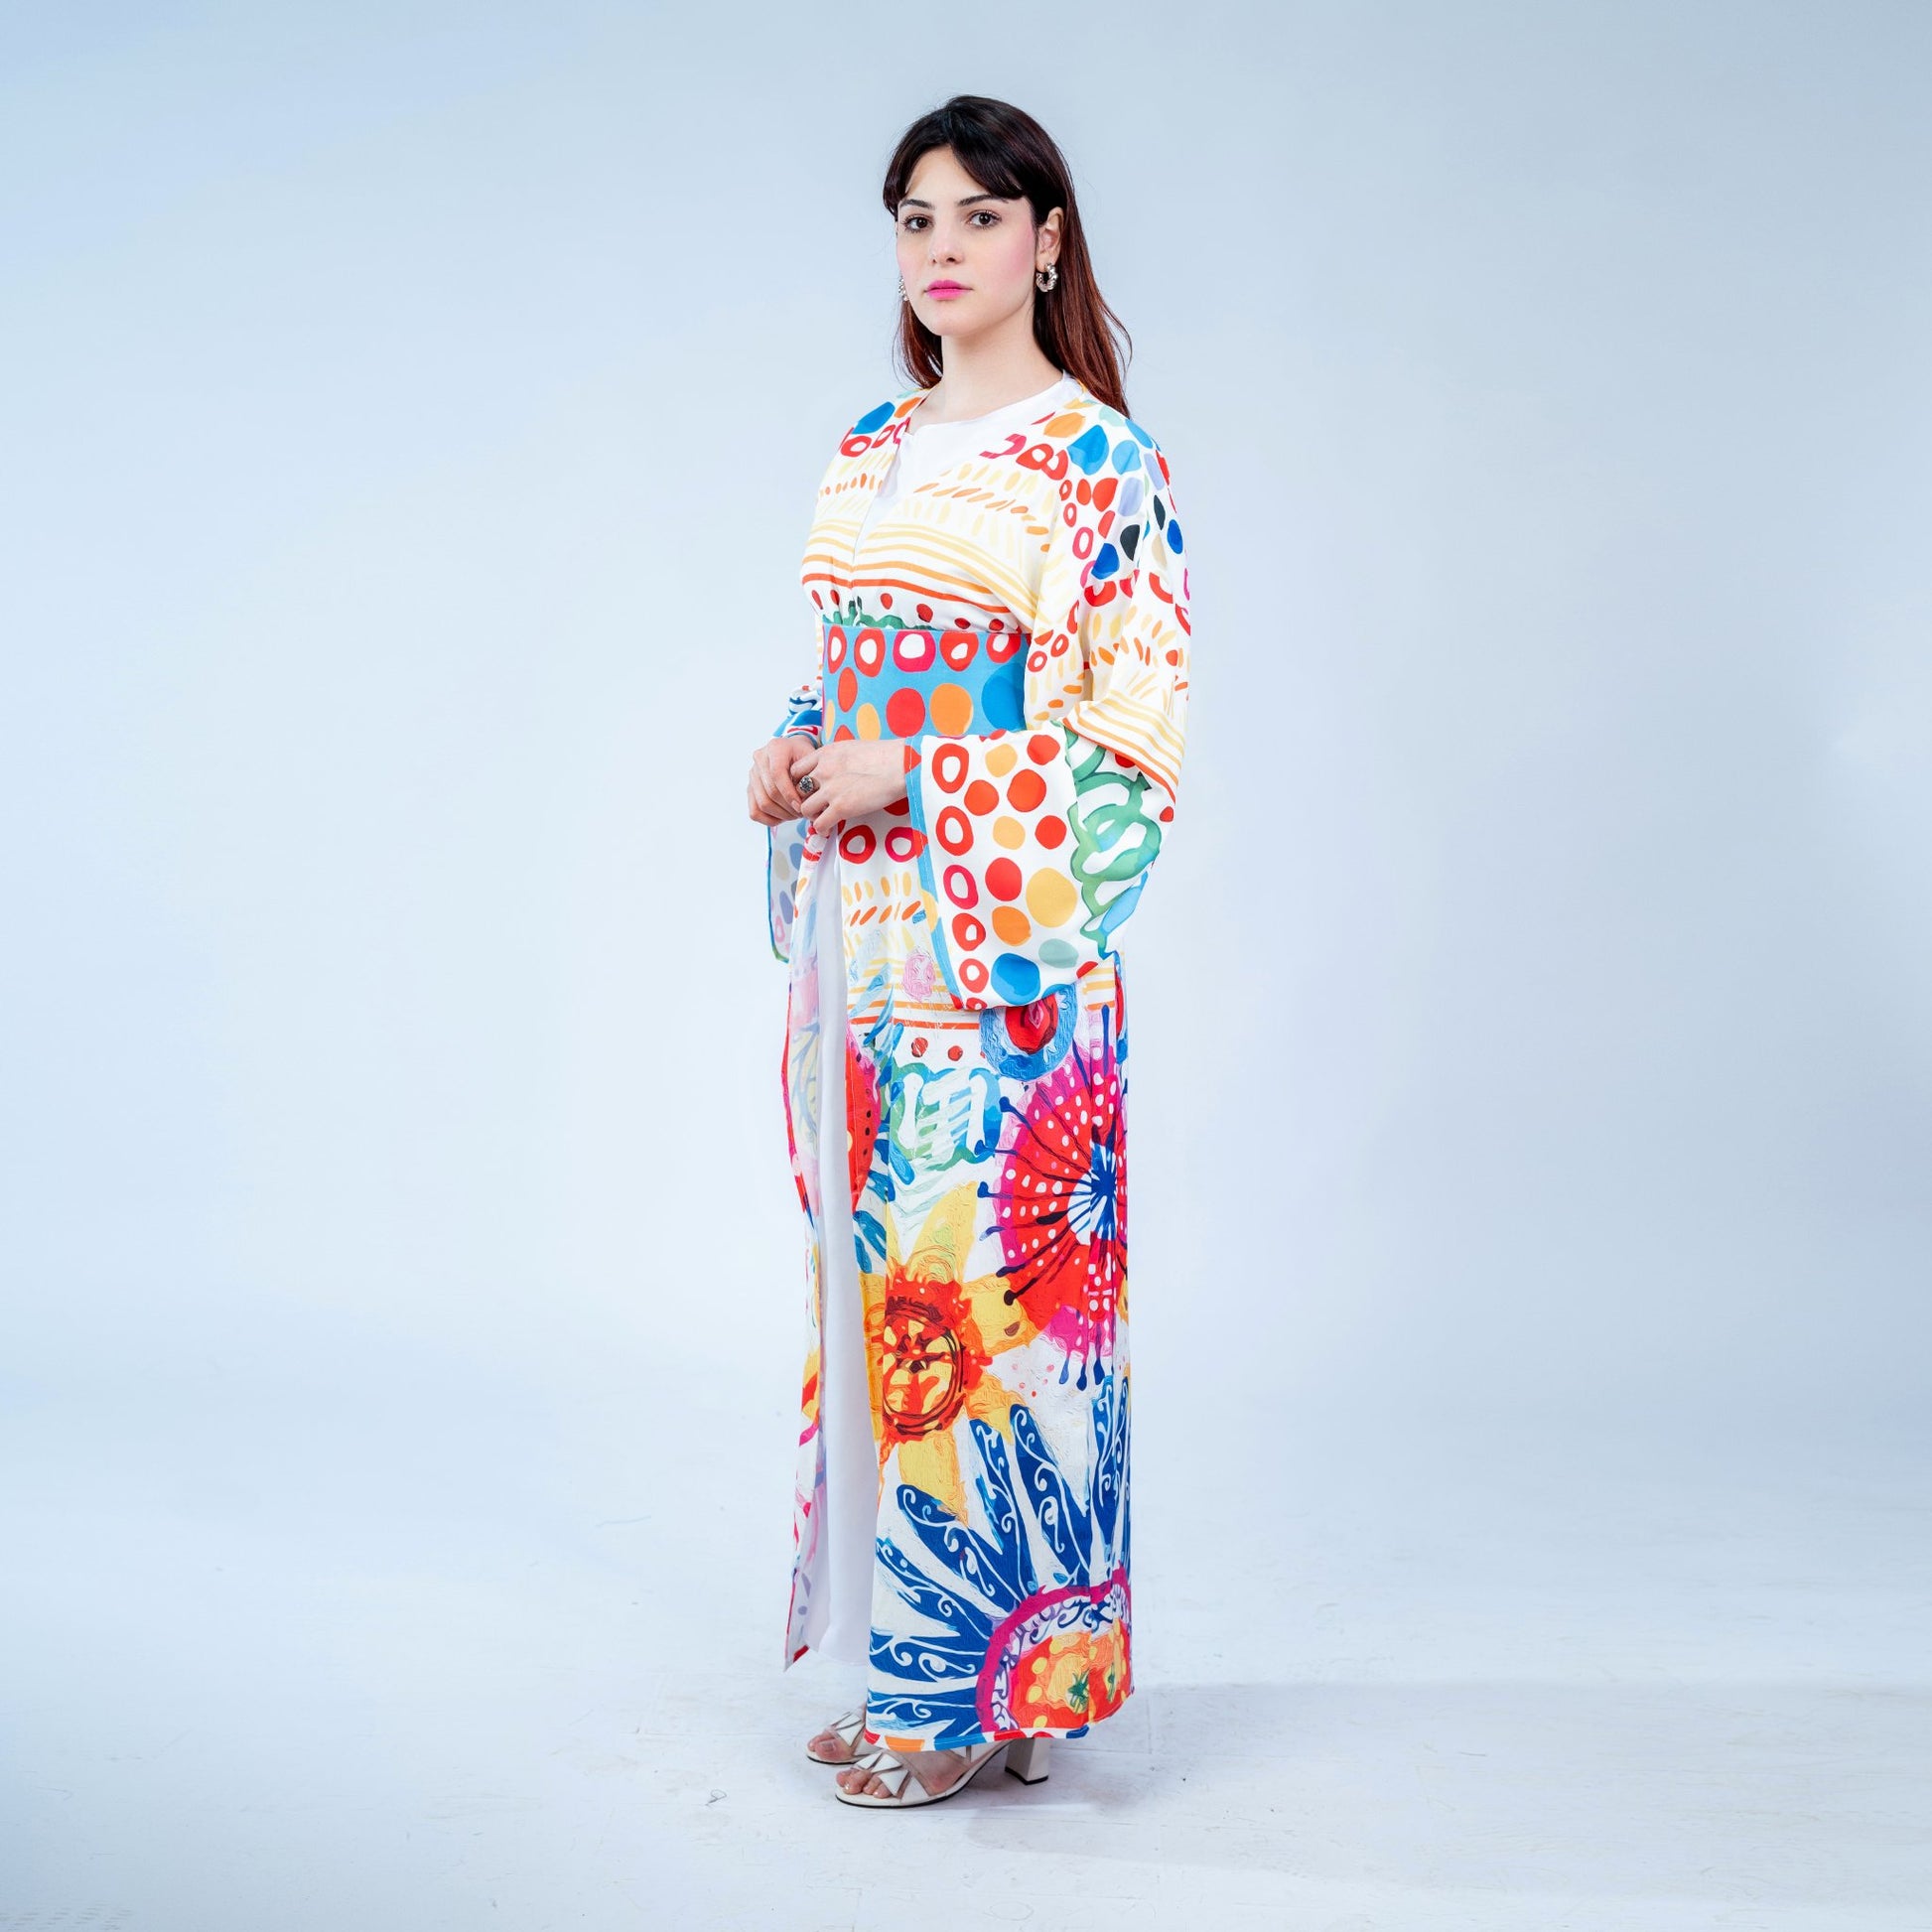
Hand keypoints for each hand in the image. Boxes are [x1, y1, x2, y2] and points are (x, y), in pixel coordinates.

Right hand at [747, 734, 815, 825]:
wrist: (794, 751)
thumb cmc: (804, 756)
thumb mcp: (812, 759)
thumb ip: (810, 776)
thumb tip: (809, 802)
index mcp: (775, 748)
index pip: (777, 774)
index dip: (789, 793)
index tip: (801, 806)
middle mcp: (760, 759)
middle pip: (770, 792)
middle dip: (788, 808)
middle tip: (802, 813)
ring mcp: (753, 774)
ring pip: (762, 803)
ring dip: (781, 815)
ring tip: (795, 815)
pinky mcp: (750, 788)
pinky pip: (754, 811)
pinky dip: (769, 819)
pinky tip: (783, 817)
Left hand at [789, 739, 910, 832]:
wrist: (901, 765)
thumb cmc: (886, 756)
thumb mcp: (854, 748)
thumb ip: (839, 758)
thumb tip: (838, 768)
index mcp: (826, 753)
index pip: (796, 770)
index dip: (800, 782)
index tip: (810, 789)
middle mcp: (823, 770)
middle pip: (797, 790)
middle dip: (805, 799)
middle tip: (816, 805)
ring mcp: (830, 789)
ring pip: (804, 809)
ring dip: (812, 815)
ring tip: (823, 817)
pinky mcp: (841, 807)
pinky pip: (819, 824)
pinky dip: (822, 828)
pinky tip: (829, 828)